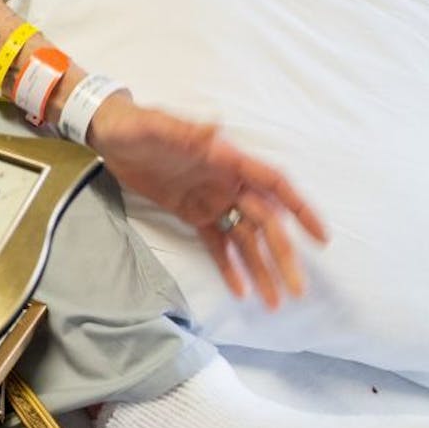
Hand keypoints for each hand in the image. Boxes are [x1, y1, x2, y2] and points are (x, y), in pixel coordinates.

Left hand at [87, 95, 327, 309]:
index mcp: (226, 159)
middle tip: (297, 289)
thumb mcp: (158, 127)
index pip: (273, 184)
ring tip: (274, 303)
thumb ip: (186, 133)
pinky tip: (242, 292)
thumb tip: (216, 129)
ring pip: (245, 239)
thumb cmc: (136, 124)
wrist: (109, 134)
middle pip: (264, 222)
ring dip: (261, 269)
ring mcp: (211, 200)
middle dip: (282, 255)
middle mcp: (226, 182)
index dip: (299, 209)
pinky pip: (217, 244)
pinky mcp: (192, 213)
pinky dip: (229, 267)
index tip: (320, 237)